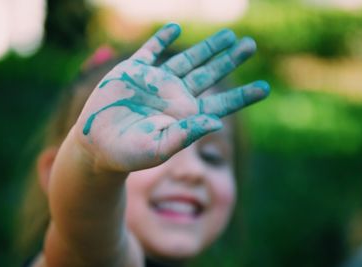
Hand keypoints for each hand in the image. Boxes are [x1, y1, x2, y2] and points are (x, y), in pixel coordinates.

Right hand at [74, 23, 269, 171]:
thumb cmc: (128, 154)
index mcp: (184, 115)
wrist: (96, 146)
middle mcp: (174, 96)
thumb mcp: (158, 148)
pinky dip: (161, 39)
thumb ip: (185, 135)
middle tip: (250, 45)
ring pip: (187, 60)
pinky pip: (150, 50)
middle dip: (230, 60)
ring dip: (207, 47)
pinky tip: (175, 29)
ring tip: (228, 35)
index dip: (243, 96)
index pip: (220, 103)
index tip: (265, 88)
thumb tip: (217, 122)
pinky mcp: (133, 71)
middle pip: (209, 74)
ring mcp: (154, 81)